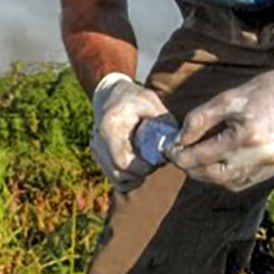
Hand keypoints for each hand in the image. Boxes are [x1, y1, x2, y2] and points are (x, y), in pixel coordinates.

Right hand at [89, 73, 169, 187]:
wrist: (110, 95)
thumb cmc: (134, 98)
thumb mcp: (151, 103)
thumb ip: (164, 121)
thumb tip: (177, 144)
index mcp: (112, 127)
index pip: (123, 161)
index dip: (142, 168)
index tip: (158, 161)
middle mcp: (99, 140)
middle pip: (119, 173)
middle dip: (141, 173)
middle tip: (156, 162)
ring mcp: (96, 149)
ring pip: (116, 178)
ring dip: (135, 177)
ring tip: (148, 163)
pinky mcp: (97, 156)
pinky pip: (113, 177)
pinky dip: (127, 177)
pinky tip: (138, 167)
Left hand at [172, 63, 273, 190]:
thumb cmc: (260, 91)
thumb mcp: (226, 98)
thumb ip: (199, 120)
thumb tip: (179, 140)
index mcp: (247, 136)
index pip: (202, 155)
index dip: (179, 154)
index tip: (167, 148)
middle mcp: (260, 156)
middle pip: (213, 175)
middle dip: (190, 168)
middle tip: (178, 156)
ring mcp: (270, 166)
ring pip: (227, 183)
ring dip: (207, 175)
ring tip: (195, 159)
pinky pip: (243, 183)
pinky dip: (225, 177)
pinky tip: (218, 164)